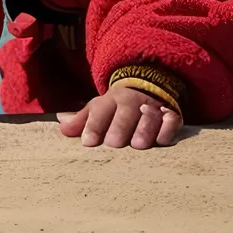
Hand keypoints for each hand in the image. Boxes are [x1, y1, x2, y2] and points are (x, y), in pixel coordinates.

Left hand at [57, 85, 181, 148]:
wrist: (148, 87)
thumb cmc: (117, 107)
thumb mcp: (99, 109)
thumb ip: (81, 119)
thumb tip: (60, 123)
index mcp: (111, 100)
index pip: (100, 111)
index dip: (93, 126)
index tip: (88, 142)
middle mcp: (132, 102)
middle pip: (125, 112)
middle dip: (119, 127)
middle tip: (114, 144)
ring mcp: (152, 107)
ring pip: (149, 116)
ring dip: (144, 129)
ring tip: (138, 145)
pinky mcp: (171, 114)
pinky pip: (171, 119)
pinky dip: (167, 129)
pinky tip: (162, 140)